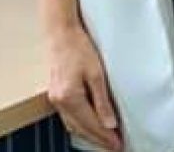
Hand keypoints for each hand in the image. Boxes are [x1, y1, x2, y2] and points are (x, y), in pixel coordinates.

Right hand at [47, 24, 121, 151]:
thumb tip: (109, 123)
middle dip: (98, 140)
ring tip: (105, 140)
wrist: (61, 34)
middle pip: (81, 129)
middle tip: (114, 146)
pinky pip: (68, 118)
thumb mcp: (96, 73)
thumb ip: (102, 101)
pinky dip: (80, 126)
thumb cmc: (78, 47)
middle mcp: (60, 101)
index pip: (91, 124)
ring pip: (73, 126)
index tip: (118, 144)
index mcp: (69, 97)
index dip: (106, 137)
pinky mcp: (56, 95)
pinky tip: (89, 127)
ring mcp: (55, 99)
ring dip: (89, 135)